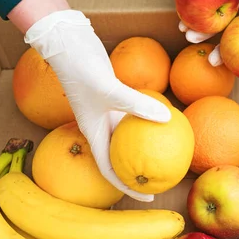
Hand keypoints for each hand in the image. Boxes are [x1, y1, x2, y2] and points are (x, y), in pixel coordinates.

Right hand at [24, 10, 171, 201]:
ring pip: (129, 136)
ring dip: (146, 145)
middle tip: (165, 177)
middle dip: (140, 171)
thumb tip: (168, 118)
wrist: (69, 42)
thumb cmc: (82, 69)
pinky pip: (135, 115)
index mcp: (93, 134)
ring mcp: (108, 112)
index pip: (110, 171)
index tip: (149, 196)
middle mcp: (100, 127)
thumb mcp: (110, 89)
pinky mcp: (115, 98)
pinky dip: (149, 119)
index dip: (128, 188)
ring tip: (170, 151)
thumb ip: (138, 104)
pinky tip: (168, 118)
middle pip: (121, 158)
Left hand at [180, 0, 238, 65]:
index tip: (227, 63)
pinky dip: (189, 17)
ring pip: (209, 21)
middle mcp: (236, 1)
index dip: (238, 51)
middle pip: (226, 32)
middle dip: (217, 46)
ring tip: (187, 37)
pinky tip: (180, 24)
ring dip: (198, 32)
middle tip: (208, 59)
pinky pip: (197, 8)